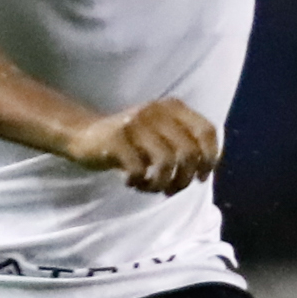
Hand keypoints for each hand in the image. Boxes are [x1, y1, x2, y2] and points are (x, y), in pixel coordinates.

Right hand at [65, 98, 220, 194]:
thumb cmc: (132, 142)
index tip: (201, 177)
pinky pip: (139, 170)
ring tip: (150, 187)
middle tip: (171, 189)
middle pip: (189, 152)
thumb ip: (185, 144)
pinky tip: (131, 182)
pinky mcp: (116, 138)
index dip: (209, 158)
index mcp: (174, 108)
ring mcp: (136, 123)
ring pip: (166, 163)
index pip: (207, 131)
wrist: (86, 135)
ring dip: (161, 184)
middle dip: (184, 179)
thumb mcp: (162, 134)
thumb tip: (205, 171)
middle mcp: (157, 111)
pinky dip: (139, 183)